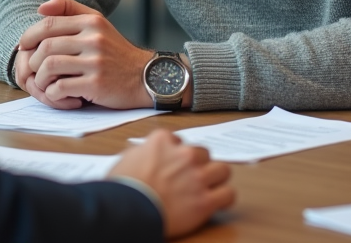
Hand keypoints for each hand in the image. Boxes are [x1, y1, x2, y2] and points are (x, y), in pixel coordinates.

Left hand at [18, 0, 159, 109]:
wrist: (146, 77)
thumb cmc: (116, 52)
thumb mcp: (98, 24)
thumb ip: (70, 10)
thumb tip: (40, 8)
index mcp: (91, 22)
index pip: (49, 24)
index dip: (29, 36)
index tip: (23, 46)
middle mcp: (94, 39)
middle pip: (46, 46)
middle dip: (32, 60)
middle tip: (33, 69)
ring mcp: (95, 62)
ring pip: (49, 66)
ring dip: (40, 78)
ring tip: (44, 83)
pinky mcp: (96, 84)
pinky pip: (61, 88)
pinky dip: (53, 93)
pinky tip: (58, 95)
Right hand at [108, 130, 234, 238]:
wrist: (126, 211)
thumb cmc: (122, 188)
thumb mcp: (128, 158)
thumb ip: (145, 151)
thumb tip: (148, 153)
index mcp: (163, 141)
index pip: (178, 140)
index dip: (176, 154)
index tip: (172, 164)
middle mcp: (184, 155)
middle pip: (203, 153)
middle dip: (198, 164)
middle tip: (190, 177)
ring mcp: (196, 177)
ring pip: (222, 170)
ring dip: (215, 178)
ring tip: (208, 188)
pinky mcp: (205, 201)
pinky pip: (228, 194)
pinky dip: (224, 198)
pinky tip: (216, 202)